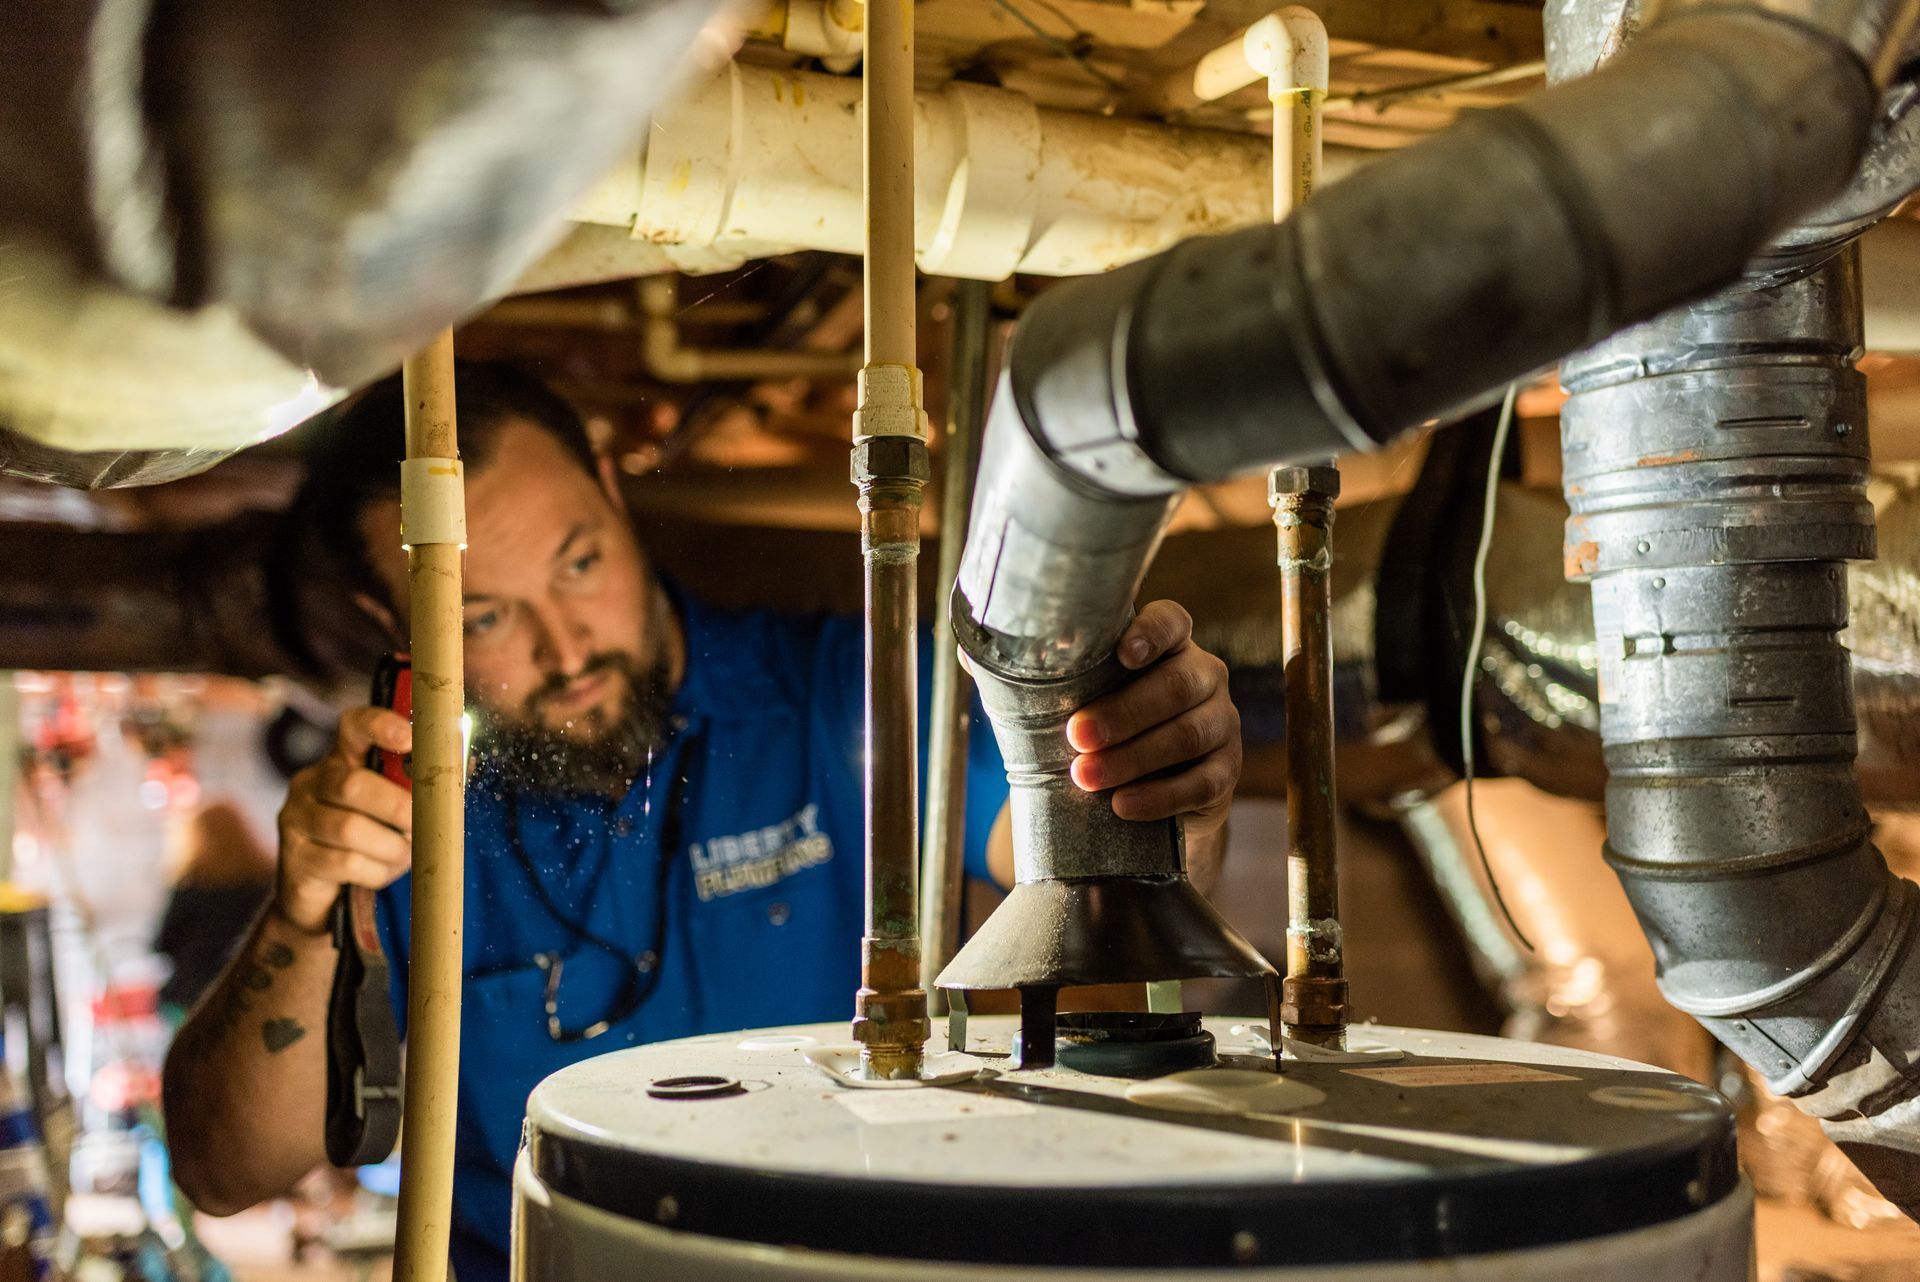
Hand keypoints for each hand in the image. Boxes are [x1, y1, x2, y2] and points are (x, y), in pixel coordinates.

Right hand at [274, 707, 413, 932]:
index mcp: (341, 760)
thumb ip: (421, 785)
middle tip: (423, 827)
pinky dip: (376, 872)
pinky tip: (380, 873)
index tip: (411, 739)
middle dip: (398, 808)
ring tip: (405, 855)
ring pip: (349, 829)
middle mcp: (311, 782)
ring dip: (391, 847)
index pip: (353, 727)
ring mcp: (295, 819)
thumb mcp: (395, 809)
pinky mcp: (295, 857)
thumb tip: (464, 760)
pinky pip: (345, 863)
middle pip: (353, 785)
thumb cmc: (371, 841)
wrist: (322, 896)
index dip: (381, 726)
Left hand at [1065, 601, 1240, 840]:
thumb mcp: (1081, 697)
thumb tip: (977, 660)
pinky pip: (1202, 782)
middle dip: (1123, 712)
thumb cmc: (1103, 729)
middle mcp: (1204, 676)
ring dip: (1134, 757)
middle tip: (1077, 736)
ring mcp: (1222, 722)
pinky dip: (1160, 797)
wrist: (1148, 794)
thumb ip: (1042, 676)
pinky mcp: (1227, 771)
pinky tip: (1124, 805)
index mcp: (1170, 645)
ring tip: (1086, 777)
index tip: (1122, 654)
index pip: (1171, 622)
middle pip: (1176, 685)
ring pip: (1188, 734)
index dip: (1151, 633)